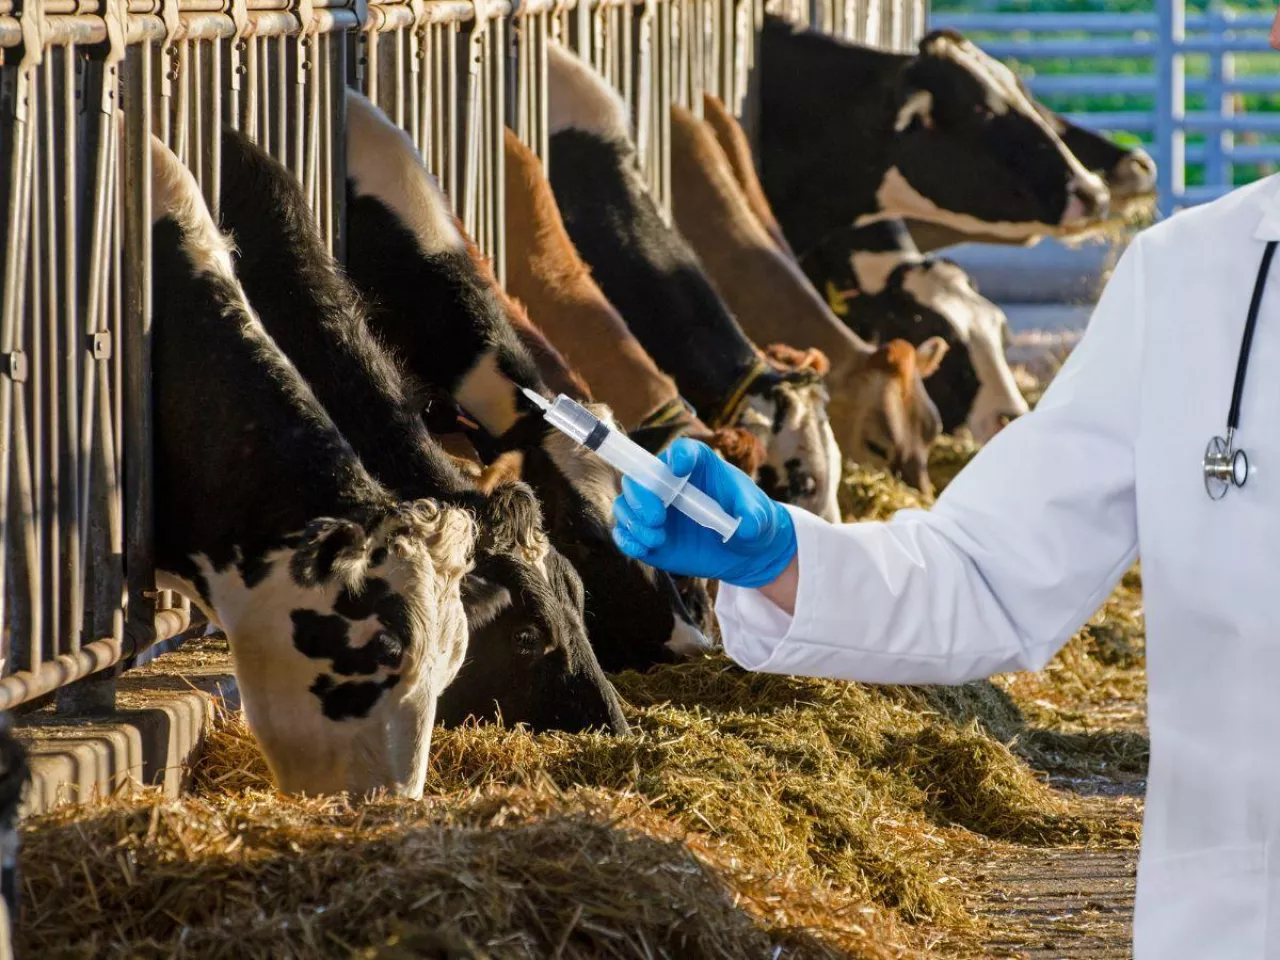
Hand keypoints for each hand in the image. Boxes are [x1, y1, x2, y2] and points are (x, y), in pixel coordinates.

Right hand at [611, 438, 796, 587]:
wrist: (746, 551)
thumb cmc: (753, 521)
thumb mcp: (760, 517)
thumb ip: (754, 519)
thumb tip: (746, 528)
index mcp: (698, 467)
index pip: (683, 451)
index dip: (679, 456)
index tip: (680, 469)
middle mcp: (670, 484)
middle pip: (640, 477)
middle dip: (641, 495)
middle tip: (657, 518)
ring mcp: (656, 510)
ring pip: (627, 505)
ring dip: (633, 521)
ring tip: (657, 539)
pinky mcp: (650, 535)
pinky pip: (626, 534)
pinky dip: (628, 540)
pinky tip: (643, 549)